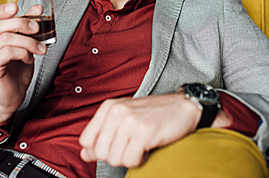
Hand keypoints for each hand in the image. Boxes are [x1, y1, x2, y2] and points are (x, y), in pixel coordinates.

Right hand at [0, 3, 46, 123]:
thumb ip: (28, 27)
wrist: (11, 97)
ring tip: (40, 49)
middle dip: (21, 23)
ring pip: (6, 39)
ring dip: (29, 42)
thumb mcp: (24, 45)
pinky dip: (23, 53)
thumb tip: (37, 8)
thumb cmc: (16, 71)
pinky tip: (29, 60)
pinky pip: (8, 52)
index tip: (17, 6)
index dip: (2, 10)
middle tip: (38, 28)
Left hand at [79, 93, 201, 167]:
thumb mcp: (124, 119)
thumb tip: (85, 154)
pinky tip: (147, 148)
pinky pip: (131, 160)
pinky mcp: (143, 132)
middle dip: (115, 156)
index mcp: (109, 107)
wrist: (183, 107)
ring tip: (139, 146)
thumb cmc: (154, 113)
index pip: (86, 140)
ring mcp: (129, 121)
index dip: (98, 150)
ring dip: (128, 158)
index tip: (114, 147)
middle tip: (130, 147)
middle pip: (100, 152)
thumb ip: (102, 135)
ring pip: (114, 158)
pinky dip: (139, 160)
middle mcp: (116, 112)